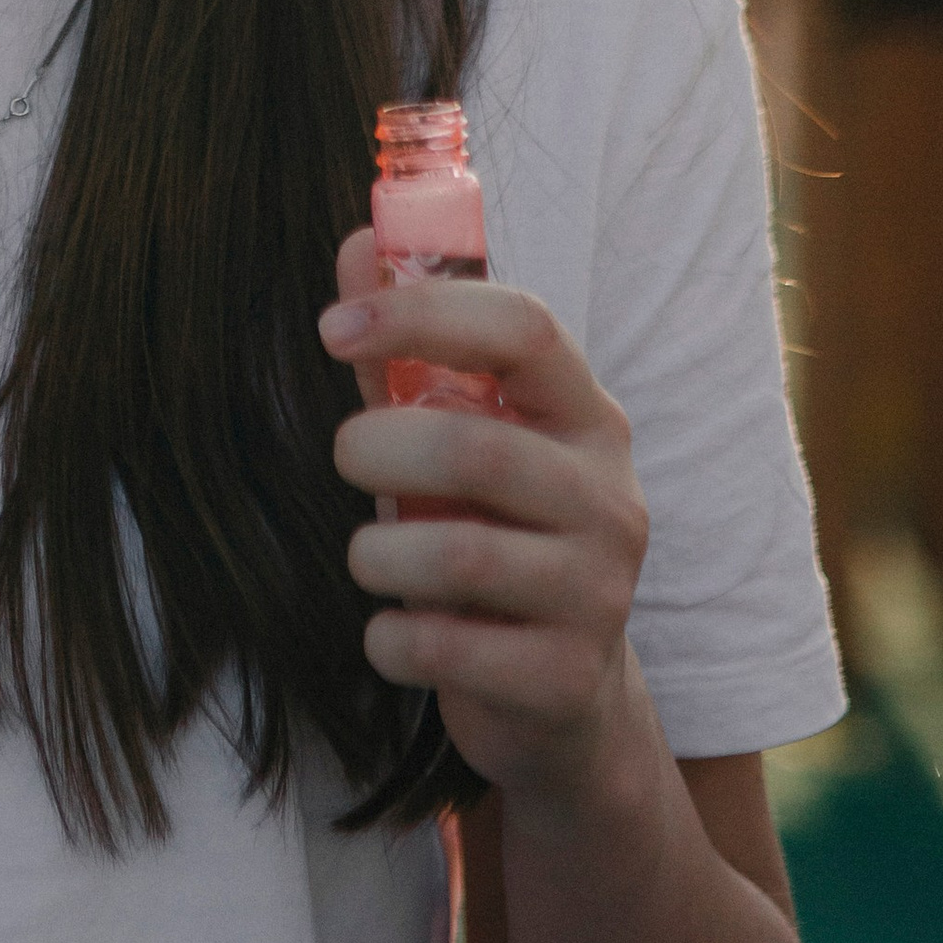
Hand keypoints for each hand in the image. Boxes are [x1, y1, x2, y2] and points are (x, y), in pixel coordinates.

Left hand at [320, 226, 650, 812]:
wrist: (565, 699)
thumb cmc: (494, 539)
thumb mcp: (456, 439)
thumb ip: (405, 354)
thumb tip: (358, 243)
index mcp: (585, 417)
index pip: (527, 329)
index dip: (423, 312)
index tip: (332, 327)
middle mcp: (610, 497)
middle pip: (479, 448)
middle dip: (378, 448)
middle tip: (344, 456)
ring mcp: (600, 592)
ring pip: (460, 556)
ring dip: (378, 552)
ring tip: (371, 556)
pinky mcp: (568, 678)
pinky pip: (447, 647)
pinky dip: (391, 638)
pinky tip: (392, 634)